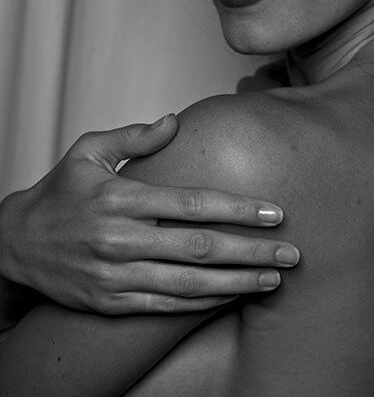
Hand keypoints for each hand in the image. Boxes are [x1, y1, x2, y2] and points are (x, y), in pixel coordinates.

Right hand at [0, 115, 299, 319]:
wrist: (16, 244)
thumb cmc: (60, 194)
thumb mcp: (87, 152)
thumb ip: (133, 137)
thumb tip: (174, 121)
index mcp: (122, 198)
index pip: (194, 203)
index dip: (239, 209)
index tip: (275, 212)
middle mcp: (122, 239)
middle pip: (201, 247)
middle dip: (253, 251)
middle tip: (292, 252)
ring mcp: (117, 275)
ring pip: (190, 283)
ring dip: (238, 282)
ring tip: (274, 279)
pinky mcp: (112, 301)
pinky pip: (166, 305)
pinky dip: (203, 302)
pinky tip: (232, 296)